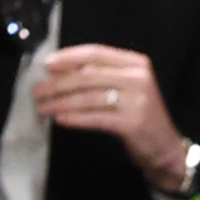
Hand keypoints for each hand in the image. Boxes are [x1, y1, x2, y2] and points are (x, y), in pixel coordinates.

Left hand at [33, 44, 190, 179]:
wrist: (164, 145)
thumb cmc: (137, 114)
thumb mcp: (124, 87)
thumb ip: (99, 76)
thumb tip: (58, 70)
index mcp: (135, 63)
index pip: (96, 54)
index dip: (69, 58)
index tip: (46, 65)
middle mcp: (137, 77)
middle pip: (88, 76)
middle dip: (58, 83)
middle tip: (36, 91)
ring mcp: (136, 100)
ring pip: (88, 98)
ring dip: (60, 103)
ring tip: (41, 108)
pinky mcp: (131, 123)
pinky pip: (95, 118)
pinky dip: (74, 118)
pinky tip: (59, 120)